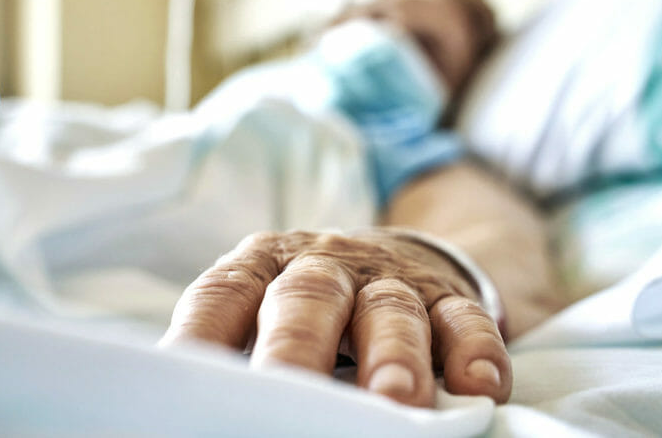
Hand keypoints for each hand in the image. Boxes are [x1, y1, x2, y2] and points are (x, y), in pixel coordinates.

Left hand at [161, 229, 511, 406]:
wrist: (393, 254)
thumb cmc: (312, 307)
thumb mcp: (266, 310)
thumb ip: (238, 345)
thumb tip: (191, 407)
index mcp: (264, 268)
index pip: (224, 294)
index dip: (202, 334)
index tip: (184, 375)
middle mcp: (323, 266)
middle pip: (307, 298)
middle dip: (299, 346)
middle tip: (289, 394)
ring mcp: (388, 279)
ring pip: (390, 307)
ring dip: (393, 354)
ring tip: (397, 401)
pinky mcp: (447, 296)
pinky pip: (464, 318)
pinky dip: (474, 350)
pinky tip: (478, 387)